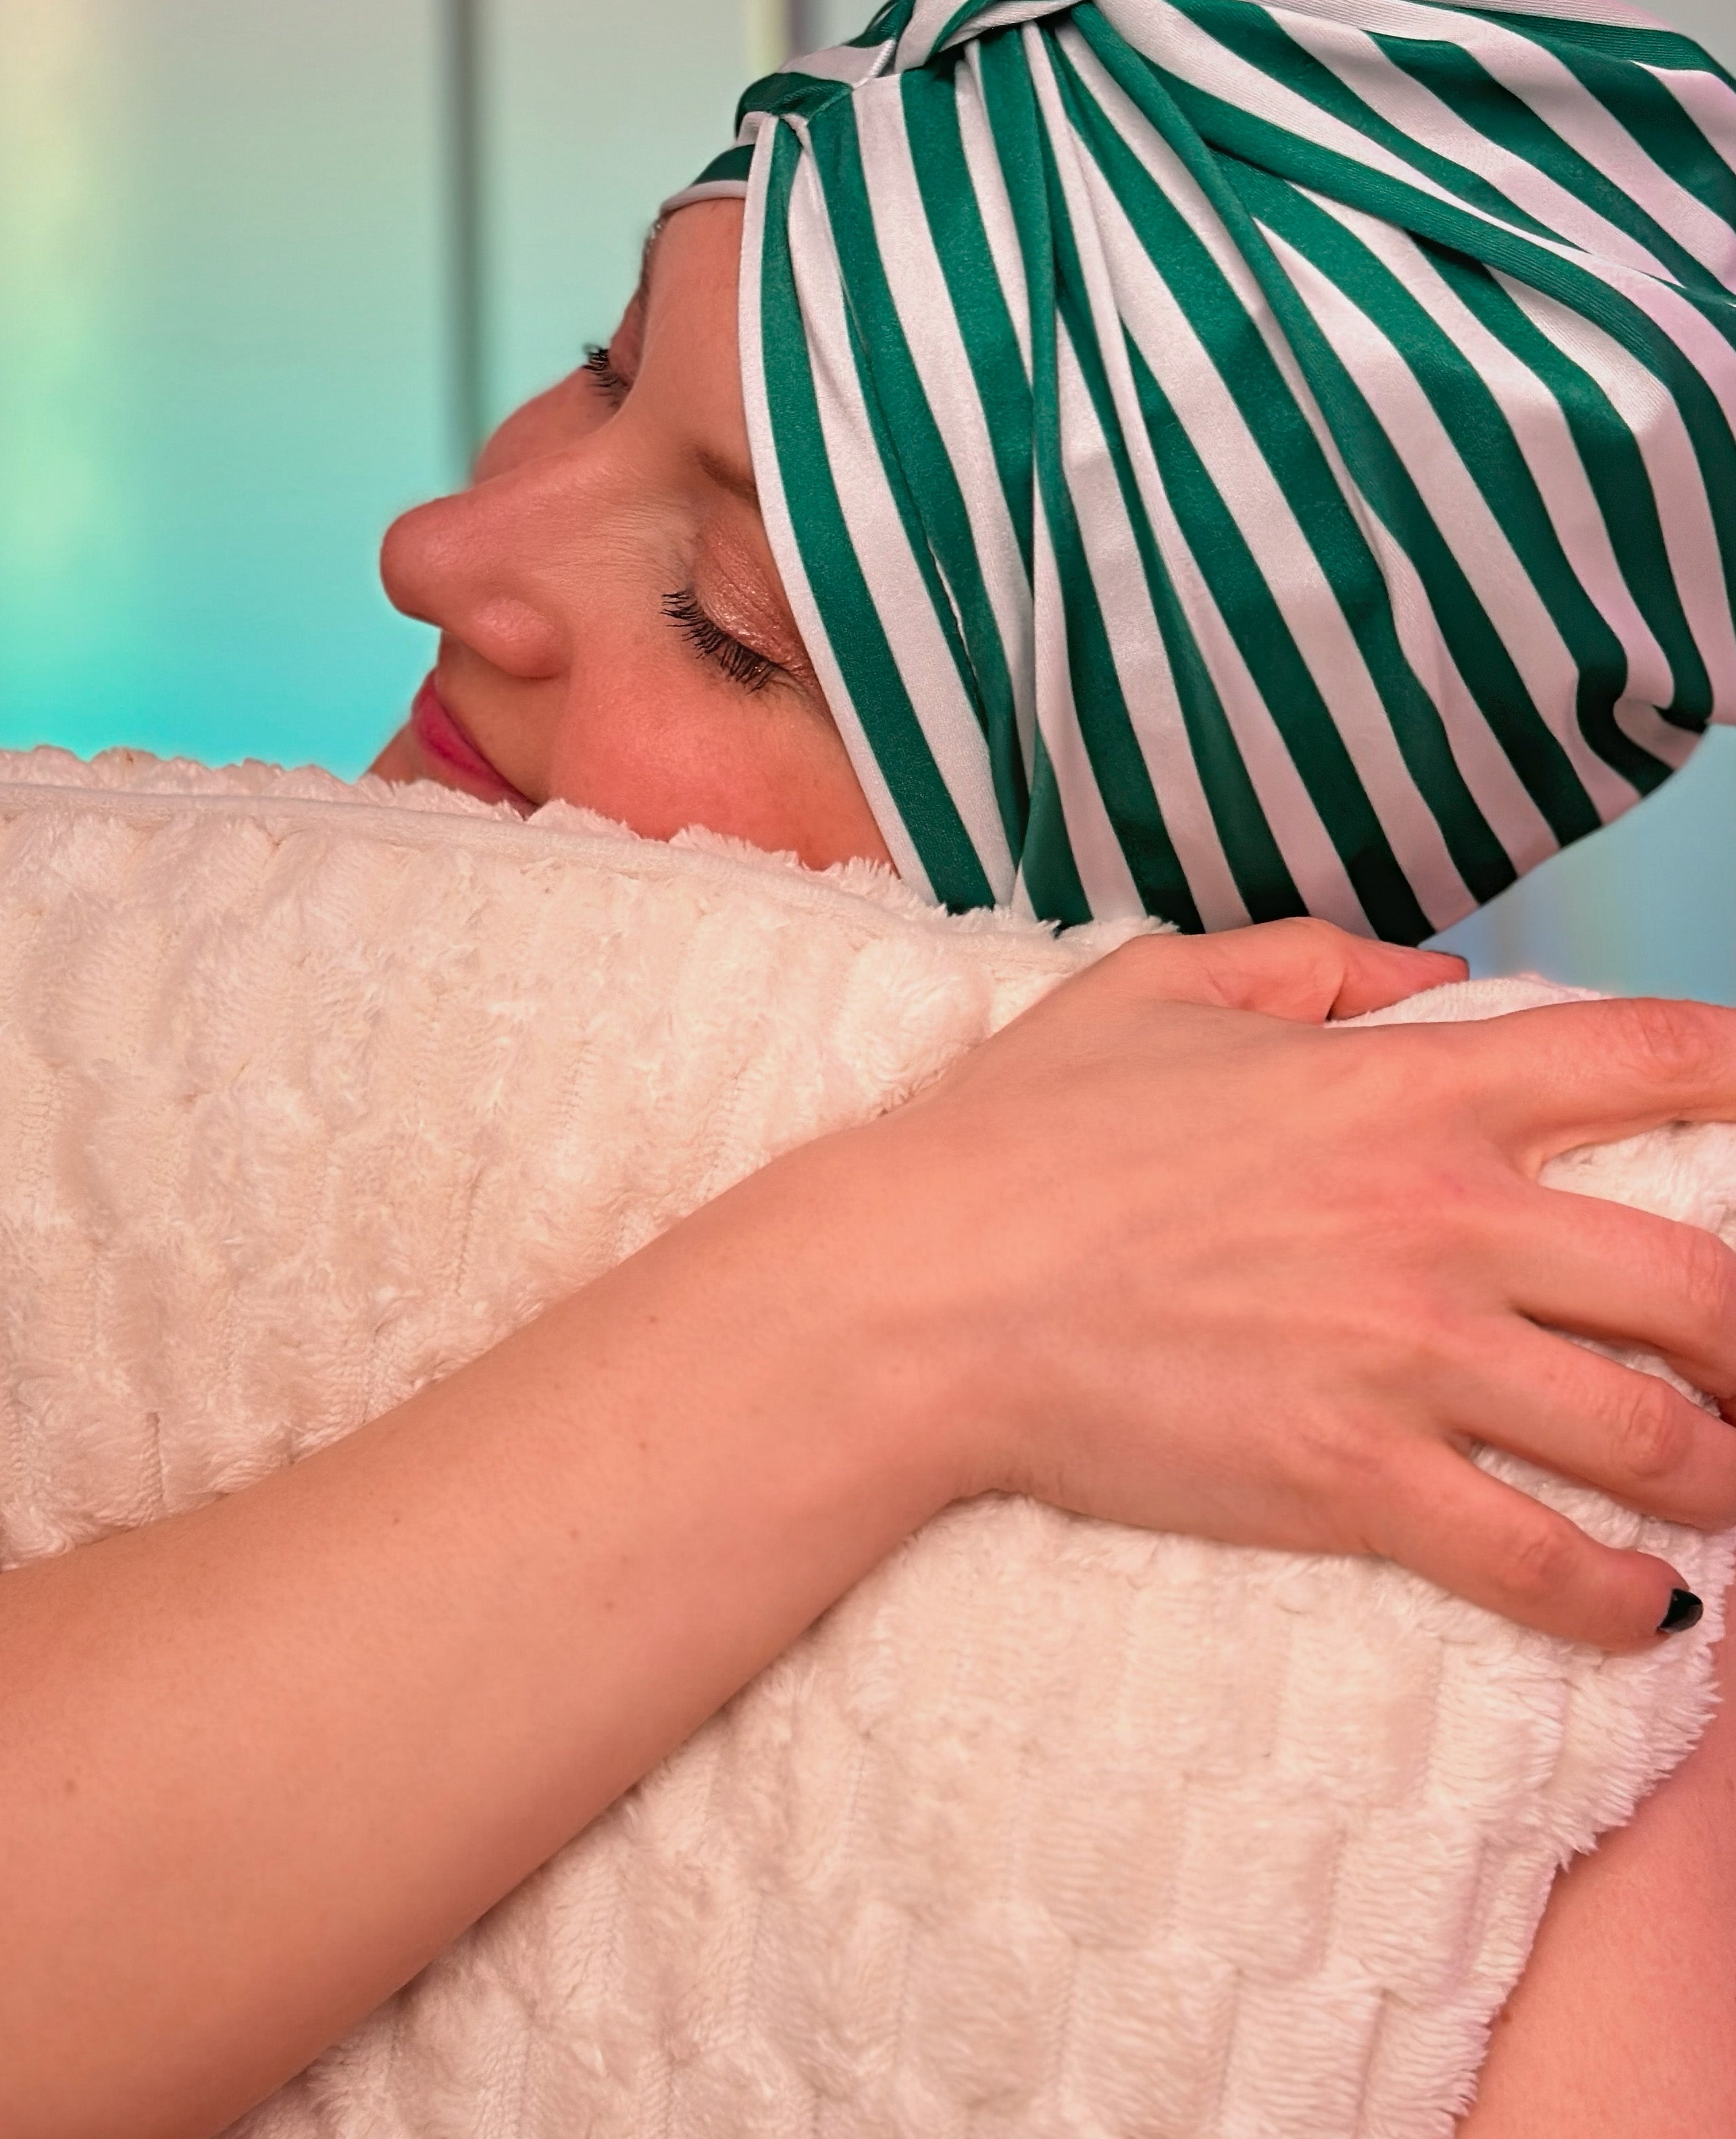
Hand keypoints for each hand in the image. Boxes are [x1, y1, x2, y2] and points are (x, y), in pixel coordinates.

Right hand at [868, 919, 1735, 1648]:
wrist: (916, 1286)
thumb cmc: (1023, 1131)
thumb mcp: (1156, 985)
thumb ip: (1316, 961)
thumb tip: (1443, 979)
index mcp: (1406, 1086)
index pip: (1651, 1059)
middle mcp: (1440, 1216)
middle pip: (1703, 1284)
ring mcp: (1404, 1355)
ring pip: (1652, 1434)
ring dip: (1721, 1473)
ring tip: (1725, 1491)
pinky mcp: (1351, 1479)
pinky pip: (1541, 1560)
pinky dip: (1619, 1599)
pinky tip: (1646, 1610)